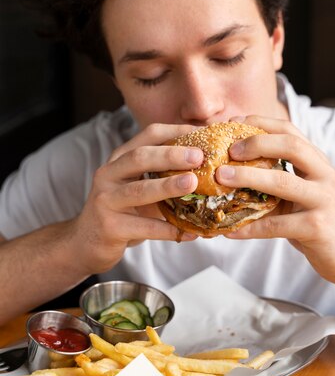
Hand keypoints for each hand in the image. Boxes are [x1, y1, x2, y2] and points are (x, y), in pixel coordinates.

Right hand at [69, 123, 202, 273]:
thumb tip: (206, 167)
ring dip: (168, 186)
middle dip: (171, 155)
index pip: (148, 135)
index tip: (202, 134)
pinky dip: (167, 230)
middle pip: (140, 157)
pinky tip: (189, 232)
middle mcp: (109, 174)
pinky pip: (143, 227)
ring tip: (192, 184)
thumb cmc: (122, 212)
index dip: (176, 132)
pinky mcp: (110, 227)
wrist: (87, 243)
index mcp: (120, 159)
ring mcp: (106, 200)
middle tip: (199, 156)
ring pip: (139, 190)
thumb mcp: (139, 187)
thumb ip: (164, 175)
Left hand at [217, 115, 334, 328]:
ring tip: (221, 178)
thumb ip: (278, 180)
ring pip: (282, 182)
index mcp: (318, 163)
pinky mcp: (317, 228)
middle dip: (256, 143)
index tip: (234, 123)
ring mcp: (323, 200)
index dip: (261, 123)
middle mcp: (324, 176)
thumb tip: (232, 173)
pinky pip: (277, 225)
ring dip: (248, 177)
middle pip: (291, 147)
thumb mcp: (303, 195)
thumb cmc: (319, 223)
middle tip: (228, 150)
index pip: (291, 132)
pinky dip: (251, 228)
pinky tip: (230, 231)